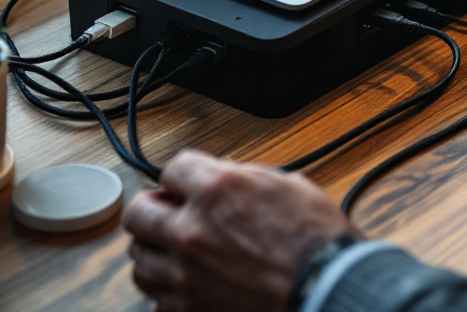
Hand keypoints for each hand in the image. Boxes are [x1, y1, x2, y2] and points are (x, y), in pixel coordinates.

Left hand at [121, 150, 355, 311]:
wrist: (327, 288)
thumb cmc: (318, 241)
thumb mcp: (288, 186)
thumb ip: (245, 178)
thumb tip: (227, 177)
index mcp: (217, 190)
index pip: (172, 169)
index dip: (183, 176)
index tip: (187, 185)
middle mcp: (191, 230)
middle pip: (138, 214)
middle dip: (153, 210)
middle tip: (167, 213)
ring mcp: (185, 275)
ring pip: (140, 260)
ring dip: (155, 251)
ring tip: (175, 251)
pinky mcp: (190, 310)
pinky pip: (157, 300)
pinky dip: (168, 291)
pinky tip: (187, 284)